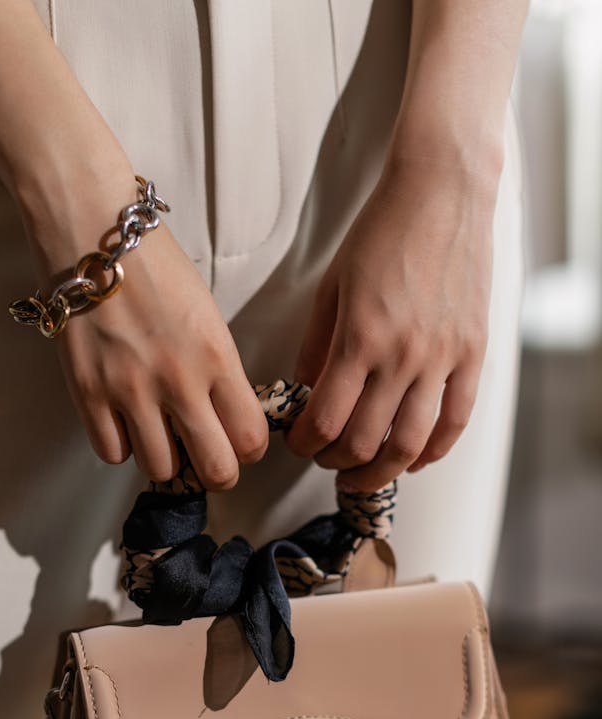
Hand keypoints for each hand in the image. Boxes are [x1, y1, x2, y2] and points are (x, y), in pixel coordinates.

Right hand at [20, 163, 267, 489]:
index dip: (249, 448)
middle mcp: (178, 381)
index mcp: (217, 357)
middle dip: (217, 469)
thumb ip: (220, 370)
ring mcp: (129, 390)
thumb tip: (225, 417)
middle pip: (217, 469)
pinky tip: (124, 419)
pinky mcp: (87, 393)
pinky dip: (122, 444)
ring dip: (166, 458)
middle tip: (206, 453)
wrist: (92, 232)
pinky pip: (112, 453)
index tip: (238, 439)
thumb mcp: (208, 316)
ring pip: (162, 470)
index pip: (252, 439)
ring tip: (160, 432)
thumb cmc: (156, 267)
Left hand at [285, 156, 497, 491]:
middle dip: (335, 462)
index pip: (325, 421)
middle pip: (364, 443)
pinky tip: (413, 460)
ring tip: (362, 474)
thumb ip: (316, 346)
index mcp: (358, 339)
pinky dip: (432, 451)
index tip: (298, 443)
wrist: (441, 193)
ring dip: (380, 471)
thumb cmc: (379, 233)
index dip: (305, 444)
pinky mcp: (472, 353)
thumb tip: (304, 393)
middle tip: (325, 459)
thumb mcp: (331, 287)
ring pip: (410, 443)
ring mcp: (441, 358)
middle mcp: (401, 356)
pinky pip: (455, 420)